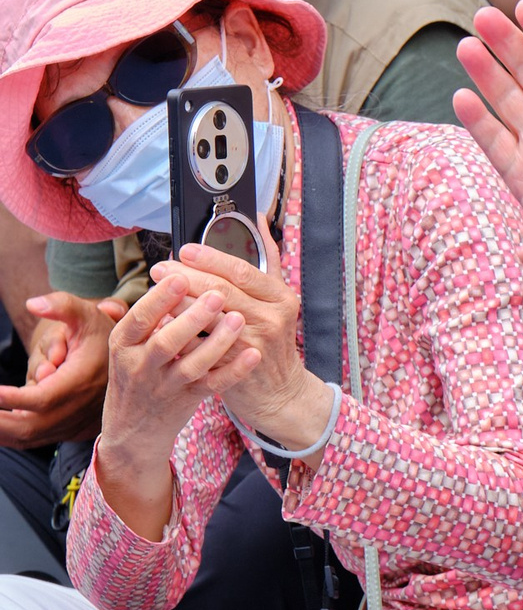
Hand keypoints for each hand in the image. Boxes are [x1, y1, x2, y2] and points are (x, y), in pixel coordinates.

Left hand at [0, 292, 121, 446]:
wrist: (128, 363)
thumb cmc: (100, 335)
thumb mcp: (85, 314)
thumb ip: (61, 305)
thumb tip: (33, 304)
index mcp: (81, 380)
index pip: (42, 397)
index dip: (13, 398)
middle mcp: (78, 407)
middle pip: (31, 424)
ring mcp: (73, 423)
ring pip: (29, 437)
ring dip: (1, 432)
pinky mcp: (68, 431)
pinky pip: (34, 440)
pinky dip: (10, 436)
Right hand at [94, 276, 262, 533]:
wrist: (134, 429)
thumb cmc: (137, 373)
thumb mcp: (128, 345)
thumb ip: (148, 315)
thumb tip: (173, 272)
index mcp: (124, 344)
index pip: (139, 319)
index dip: (159, 298)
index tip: (180, 275)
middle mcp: (140, 366)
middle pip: (166, 341)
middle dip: (191, 317)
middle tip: (217, 295)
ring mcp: (165, 386)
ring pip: (191, 364)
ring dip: (216, 342)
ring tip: (239, 318)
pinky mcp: (187, 400)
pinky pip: (213, 385)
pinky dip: (233, 371)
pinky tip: (253, 354)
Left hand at [152, 243, 330, 446]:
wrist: (279, 391)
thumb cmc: (272, 339)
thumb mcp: (277, 299)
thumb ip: (267, 260)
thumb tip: (256, 219)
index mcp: (281, 296)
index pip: (242, 270)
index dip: (211, 258)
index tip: (185, 250)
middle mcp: (272, 318)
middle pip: (221, 290)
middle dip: (186, 277)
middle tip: (160, 269)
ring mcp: (255, 342)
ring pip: (207, 318)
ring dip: (177, 304)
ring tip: (155, 291)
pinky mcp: (235, 366)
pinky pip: (200, 346)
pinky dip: (179, 334)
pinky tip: (160, 324)